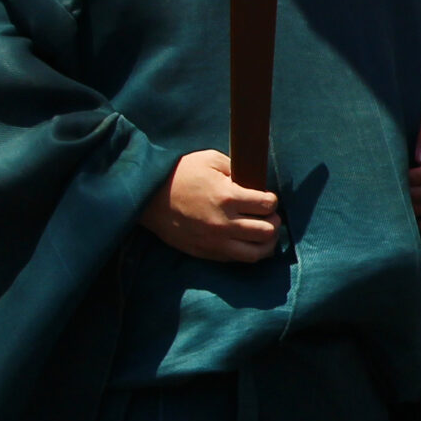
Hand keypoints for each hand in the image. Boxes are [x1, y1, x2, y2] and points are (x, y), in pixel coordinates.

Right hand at [139, 149, 280, 261]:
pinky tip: (247, 242)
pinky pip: (238, 260)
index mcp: (228, 196)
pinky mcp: (206, 252)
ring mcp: (215, 241)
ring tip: (263, 232)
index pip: (268, 205)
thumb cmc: (180, 174)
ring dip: (267, 242)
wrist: (146, 197)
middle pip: (268, 231)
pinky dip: (249, 252)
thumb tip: (258, 182)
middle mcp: (224, 222)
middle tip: (268, 216)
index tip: (266, 198)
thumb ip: (237, 168)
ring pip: (258, 252)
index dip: (271, 200)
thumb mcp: (209, 160)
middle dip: (274, 222)